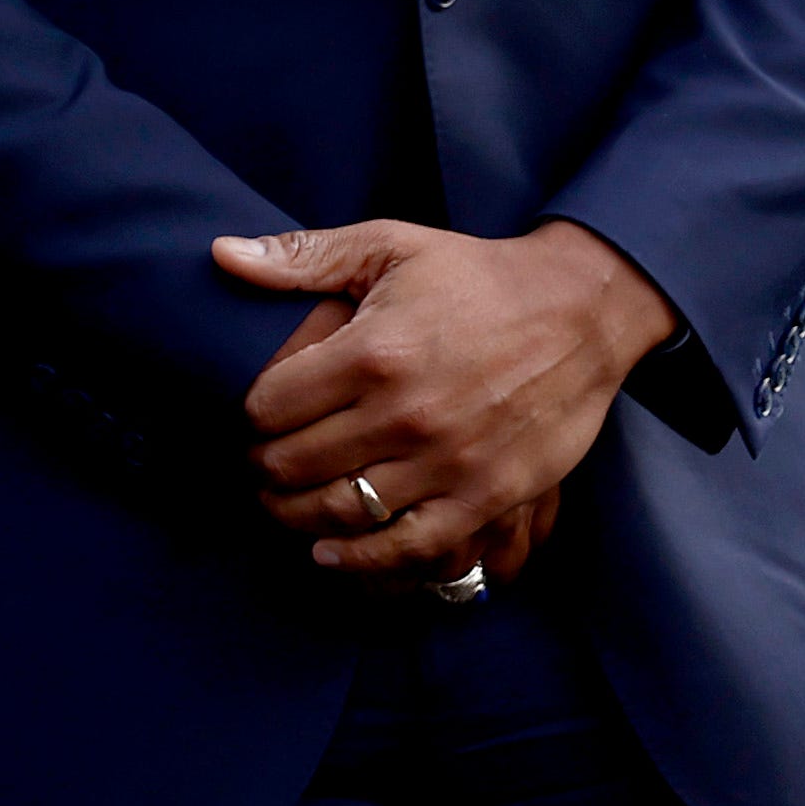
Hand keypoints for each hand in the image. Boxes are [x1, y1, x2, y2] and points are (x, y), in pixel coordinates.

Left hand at [214, 217, 676, 584]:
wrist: (583, 311)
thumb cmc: (477, 276)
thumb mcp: (389, 246)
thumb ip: (303, 256)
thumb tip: (221, 254)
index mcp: (373, 352)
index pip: (269, 405)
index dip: (248, 415)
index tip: (251, 418)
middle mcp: (406, 413)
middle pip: (296, 463)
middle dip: (263, 468)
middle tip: (257, 466)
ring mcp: (449, 461)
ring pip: (342, 510)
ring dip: (296, 514)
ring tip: (283, 503)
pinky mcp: (488, 496)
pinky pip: (408, 547)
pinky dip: (360, 559)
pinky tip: (328, 551)